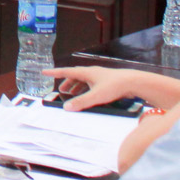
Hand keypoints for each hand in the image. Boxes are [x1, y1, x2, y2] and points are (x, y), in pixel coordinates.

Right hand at [51, 65, 179, 111]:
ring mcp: (101, 77)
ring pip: (85, 80)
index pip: (67, 72)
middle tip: (61, 90)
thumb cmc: (115, 86)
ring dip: (77, 87)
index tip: (44, 72)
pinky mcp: (108, 82)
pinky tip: (89, 96)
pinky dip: (86, 89)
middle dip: (67, 83)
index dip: (55, 73)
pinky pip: (92, 84)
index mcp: (87, 73)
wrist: (134, 82)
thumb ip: (81, 102)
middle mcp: (92, 73)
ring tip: (73, 94)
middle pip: (76, 76)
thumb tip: (66, 107)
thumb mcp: (96, 96)